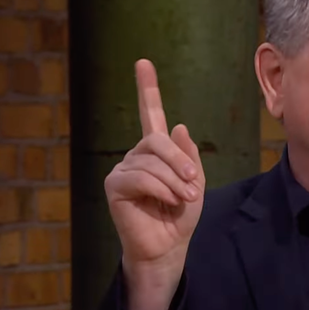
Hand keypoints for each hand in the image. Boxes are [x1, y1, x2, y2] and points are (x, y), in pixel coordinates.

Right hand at [104, 59, 204, 309]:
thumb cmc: (180, 215)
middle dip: (180, 161)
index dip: (147, 89)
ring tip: (183, 198)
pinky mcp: (114, 185)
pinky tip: (167, 201)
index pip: (152, 115)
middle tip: (194, 184)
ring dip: (175, 181)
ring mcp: (123, 168)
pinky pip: (142, 176)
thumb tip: (179, 126)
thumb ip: (188, 156)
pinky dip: (161, 189)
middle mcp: (137, 155)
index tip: (143, 63)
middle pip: (158, 140)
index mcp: (157, 152)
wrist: (168, 246)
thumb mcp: (194, 182)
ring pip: (153, 160)